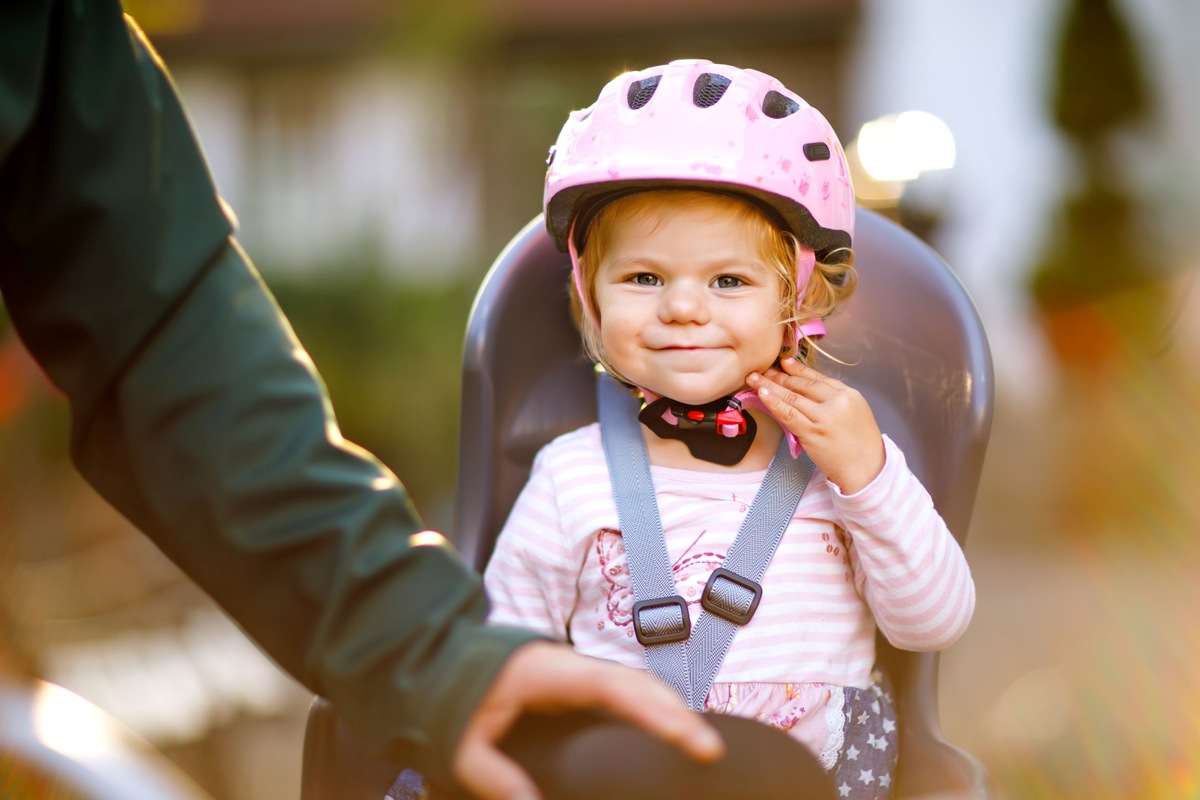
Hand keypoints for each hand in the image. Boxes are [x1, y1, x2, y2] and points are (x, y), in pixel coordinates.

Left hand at [452, 641, 723, 799]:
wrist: (436, 658)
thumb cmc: (450, 693)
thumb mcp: (463, 741)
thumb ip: (495, 778)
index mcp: (551, 671)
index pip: (615, 687)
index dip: (655, 710)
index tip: (688, 735)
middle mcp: (572, 666)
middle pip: (637, 683)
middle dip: (676, 712)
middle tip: (710, 750)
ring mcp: (576, 672)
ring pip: (635, 685)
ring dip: (668, 708)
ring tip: (701, 744)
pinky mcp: (575, 684)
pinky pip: (622, 693)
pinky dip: (650, 708)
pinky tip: (667, 731)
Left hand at [747, 359, 884, 493]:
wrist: (867, 469)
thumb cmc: (861, 445)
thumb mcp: (855, 413)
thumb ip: (834, 401)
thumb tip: (808, 392)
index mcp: (849, 394)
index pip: (818, 378)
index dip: (798, 370)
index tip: (784, 363)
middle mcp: (837, 402)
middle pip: (803, 385)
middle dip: (780, 377)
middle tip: (763, 370)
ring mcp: (824, 417)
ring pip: (792, 397)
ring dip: (770, 386)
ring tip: (755, 379)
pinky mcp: (813, 433)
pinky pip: (789, 414)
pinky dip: (773, 403)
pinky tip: (762, 394)